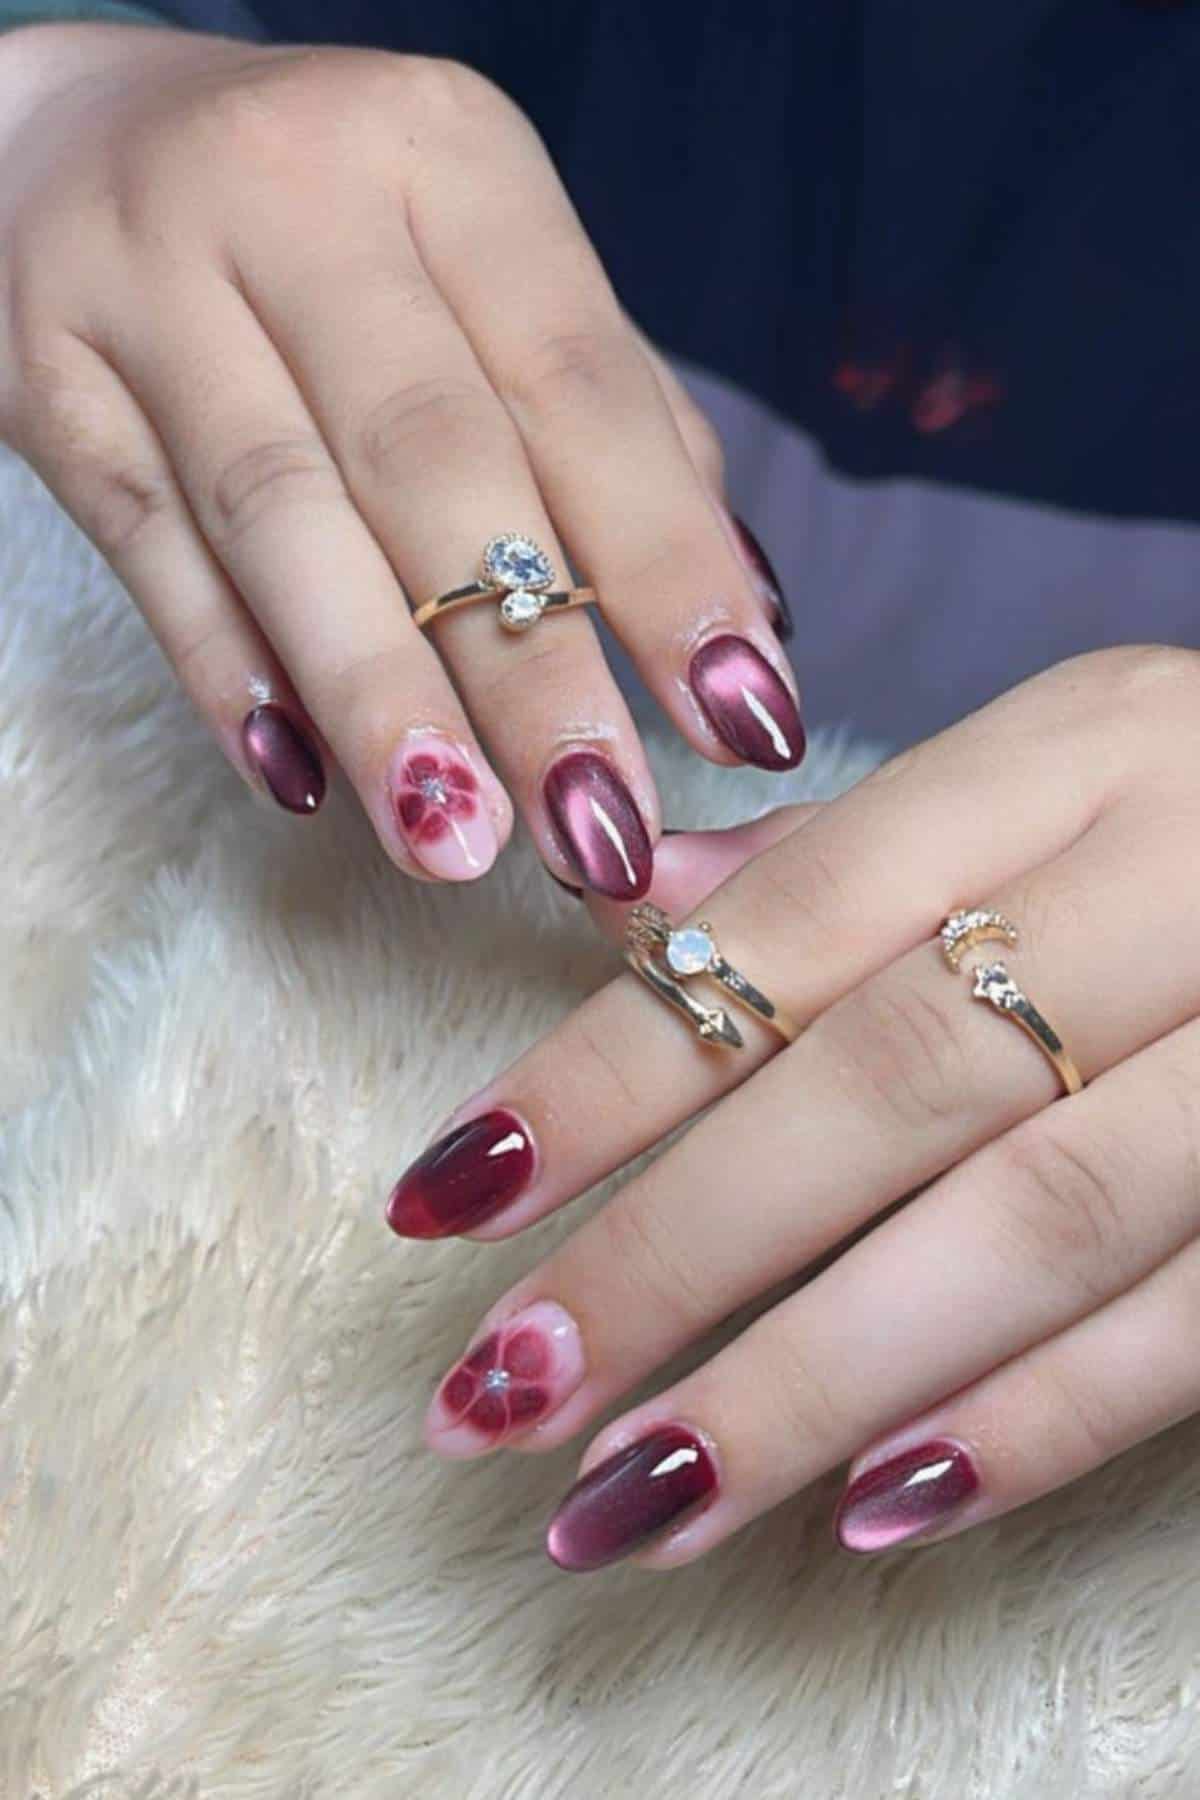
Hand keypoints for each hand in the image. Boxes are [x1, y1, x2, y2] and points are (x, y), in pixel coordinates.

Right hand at [0, 23, 799, 889]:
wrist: (76, 133)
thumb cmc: (342, 239)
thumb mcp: (486, 270)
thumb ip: (616, 426)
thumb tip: (749, 619)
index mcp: (449, 160)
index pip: (579, 385)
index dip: (668, 562)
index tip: (743, 719)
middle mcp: (298, 197)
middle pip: (435, 467)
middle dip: (530, 672)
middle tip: (600, 830)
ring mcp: (150, 281)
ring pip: (280, 519)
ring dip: (380, 698)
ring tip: (456, 842)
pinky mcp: (44, 378)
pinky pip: (148, 550)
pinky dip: (229, 674)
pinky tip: (303, 784)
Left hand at [388, 646, 1199, 1569]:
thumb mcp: (1058, 758)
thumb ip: (846, 852)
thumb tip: (626, 905)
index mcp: (1076, 753)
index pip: (790, 923)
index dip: (606, 1070)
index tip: (445, 1200)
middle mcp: (1178, 883)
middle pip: (889, 1087)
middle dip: (674, 1257)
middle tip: (498, 1392)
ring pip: (1030, 1225)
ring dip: (812, 1381)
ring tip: (631, 1497)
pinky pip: (1193, 1320)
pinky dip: (1036, 1421)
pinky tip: (870, 1504)